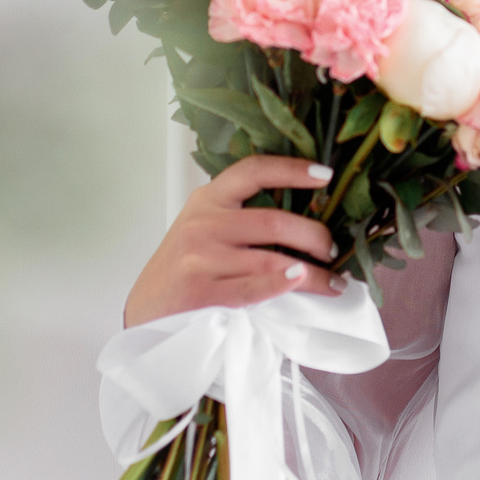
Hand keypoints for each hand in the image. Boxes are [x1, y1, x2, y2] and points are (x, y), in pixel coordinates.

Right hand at [123, 155, 347, 327]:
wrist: (146, 309)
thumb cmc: (183, 267)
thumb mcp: (203, 226)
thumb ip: (239, 215)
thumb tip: (307, 215)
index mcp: (207, 199)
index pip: (253, 171)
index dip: (292, 169)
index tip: (326, 175)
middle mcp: (203, 223)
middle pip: (273, 222)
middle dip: (314, 236)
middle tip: (333, 249)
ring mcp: (200, 258)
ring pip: (271, 260)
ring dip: (313, 273)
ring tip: (333, 281)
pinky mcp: (201, 292)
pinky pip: (253, 288)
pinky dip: (282, 285)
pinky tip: (302, 282)